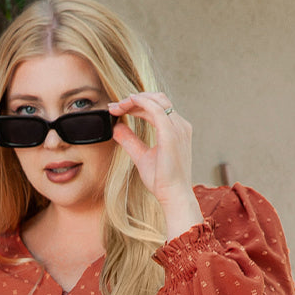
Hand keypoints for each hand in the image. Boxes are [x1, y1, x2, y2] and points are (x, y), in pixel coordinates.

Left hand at [108, 92, 202, 239]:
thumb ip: (130, 141)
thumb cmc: (162, 180)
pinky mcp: (171, 134)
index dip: (137, 104)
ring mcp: (178, 128)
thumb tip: (117, 128)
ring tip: (118, 106)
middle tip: (115, 106)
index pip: (157, 107)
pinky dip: (142, 103)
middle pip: (157, 100)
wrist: (173, 195)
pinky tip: (129, 103)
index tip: (118, 109)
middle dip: (134, 99)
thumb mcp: (141, 156)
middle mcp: (180, 125)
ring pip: (157, 101)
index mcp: (175, 129)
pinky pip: (157, 111)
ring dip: (135, 100)